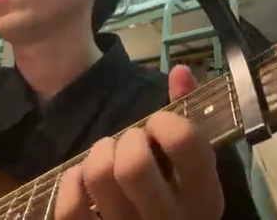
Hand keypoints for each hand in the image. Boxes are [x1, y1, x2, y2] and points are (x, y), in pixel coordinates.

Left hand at [55, 65, 224, 219]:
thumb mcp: (194, 167)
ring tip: (108, 154)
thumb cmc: (179, 199)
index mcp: (205, 198)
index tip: (159, 124)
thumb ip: (188, 116)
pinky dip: (71, 182)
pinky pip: (70, 208)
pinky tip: (82, 177)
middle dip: (127, 139)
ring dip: (99, 153)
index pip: (184, 143)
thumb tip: (179, 70)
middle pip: (134, 164)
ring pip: (99, 178)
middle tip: (132, 142)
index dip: (165, 121)